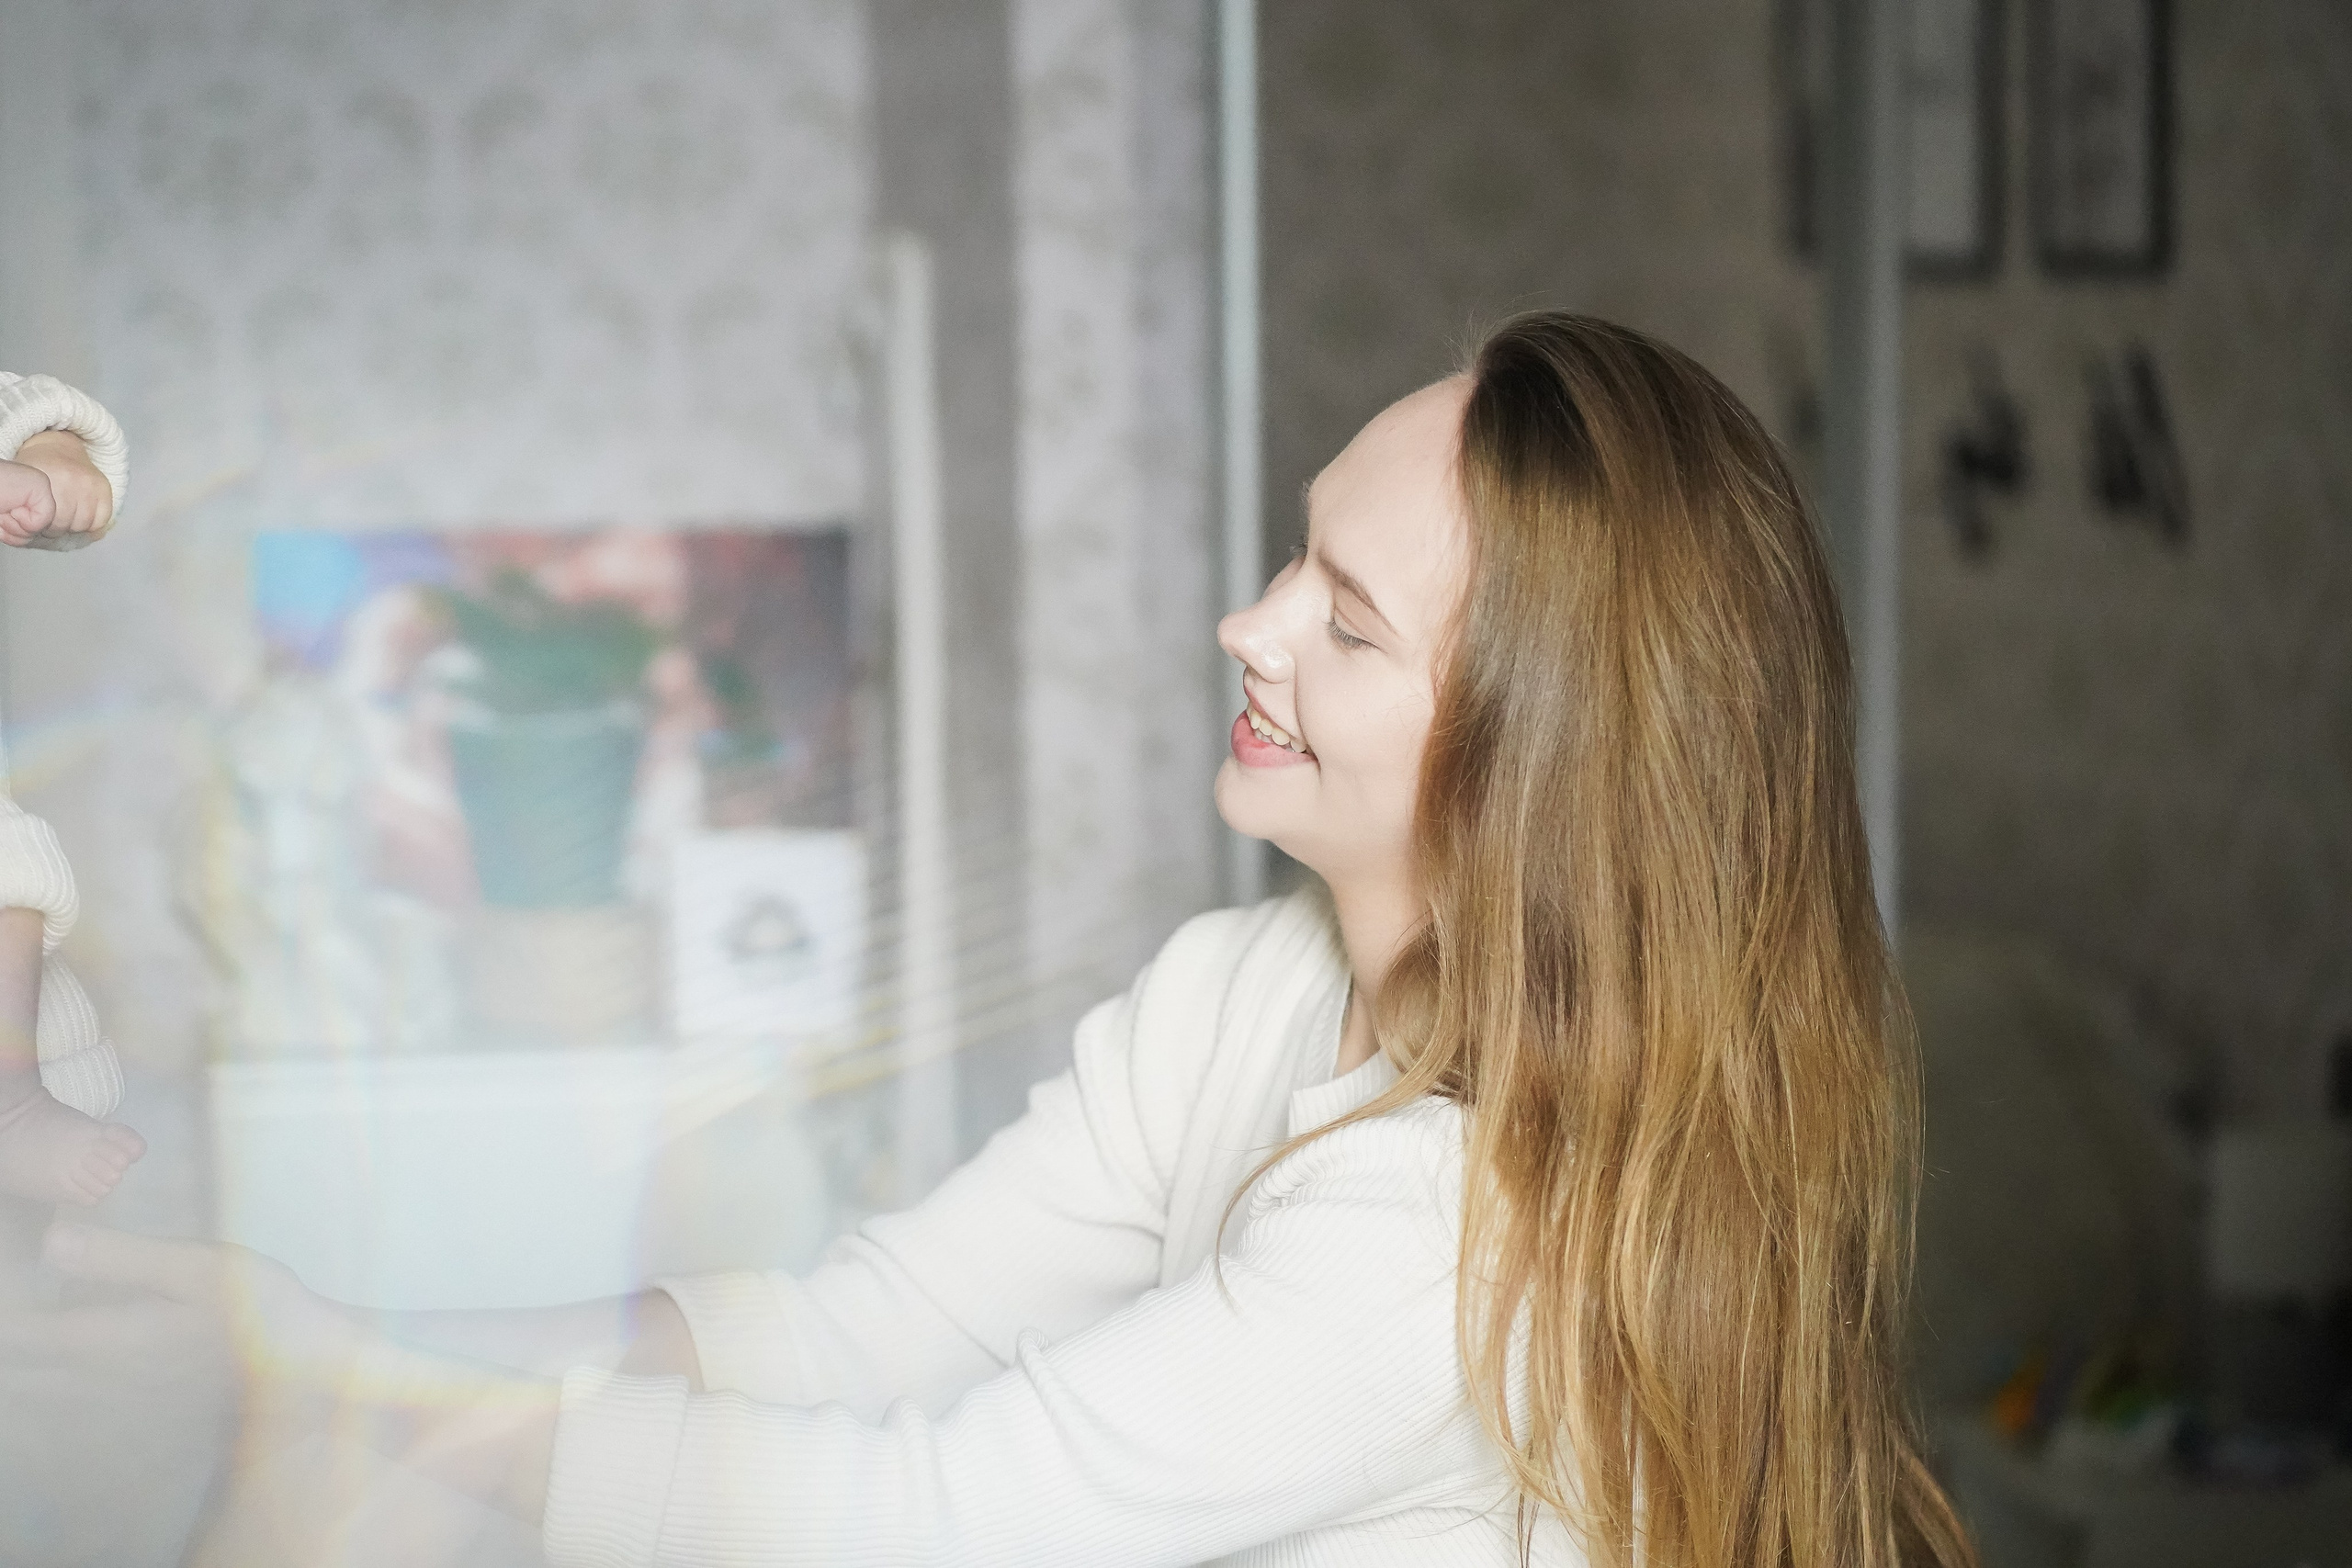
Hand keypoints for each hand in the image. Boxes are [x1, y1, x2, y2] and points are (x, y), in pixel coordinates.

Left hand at [4, 430, 115, 548]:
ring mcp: (90, 484)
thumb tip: (32, 536)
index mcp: (46, 479)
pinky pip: (102, 520)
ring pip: (84, 525)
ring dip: (74, 526)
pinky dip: (92, 524)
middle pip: (65, 524)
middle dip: (56, 528)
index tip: (37, 520)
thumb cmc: (37, 469)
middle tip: (51, 520)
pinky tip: (82, 516)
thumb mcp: (26, 486)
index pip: (46, 522)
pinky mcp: (104, 488)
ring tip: (66, 517)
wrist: (57, 446)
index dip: (40, 526)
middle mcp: (71, 480)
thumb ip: (29, 510)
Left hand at [23, 1224, 366, 1400]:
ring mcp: (127, 1396)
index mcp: (111, 1342)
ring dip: (25, 1366)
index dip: (6, 1312)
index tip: (3, 1278)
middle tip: (15, 1307)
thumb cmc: (263, 1311)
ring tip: (25, 1335)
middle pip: (27, 1369)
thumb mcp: (199, 1268)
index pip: (25, 1334)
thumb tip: (50, 1241)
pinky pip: (73, 1403)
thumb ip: (122, 1257)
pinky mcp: (148, 1403)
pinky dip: (49, 1384)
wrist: (316, 1365)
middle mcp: (107, 1378)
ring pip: (45, 1390)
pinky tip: (58, 1370)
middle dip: (12, 1340)